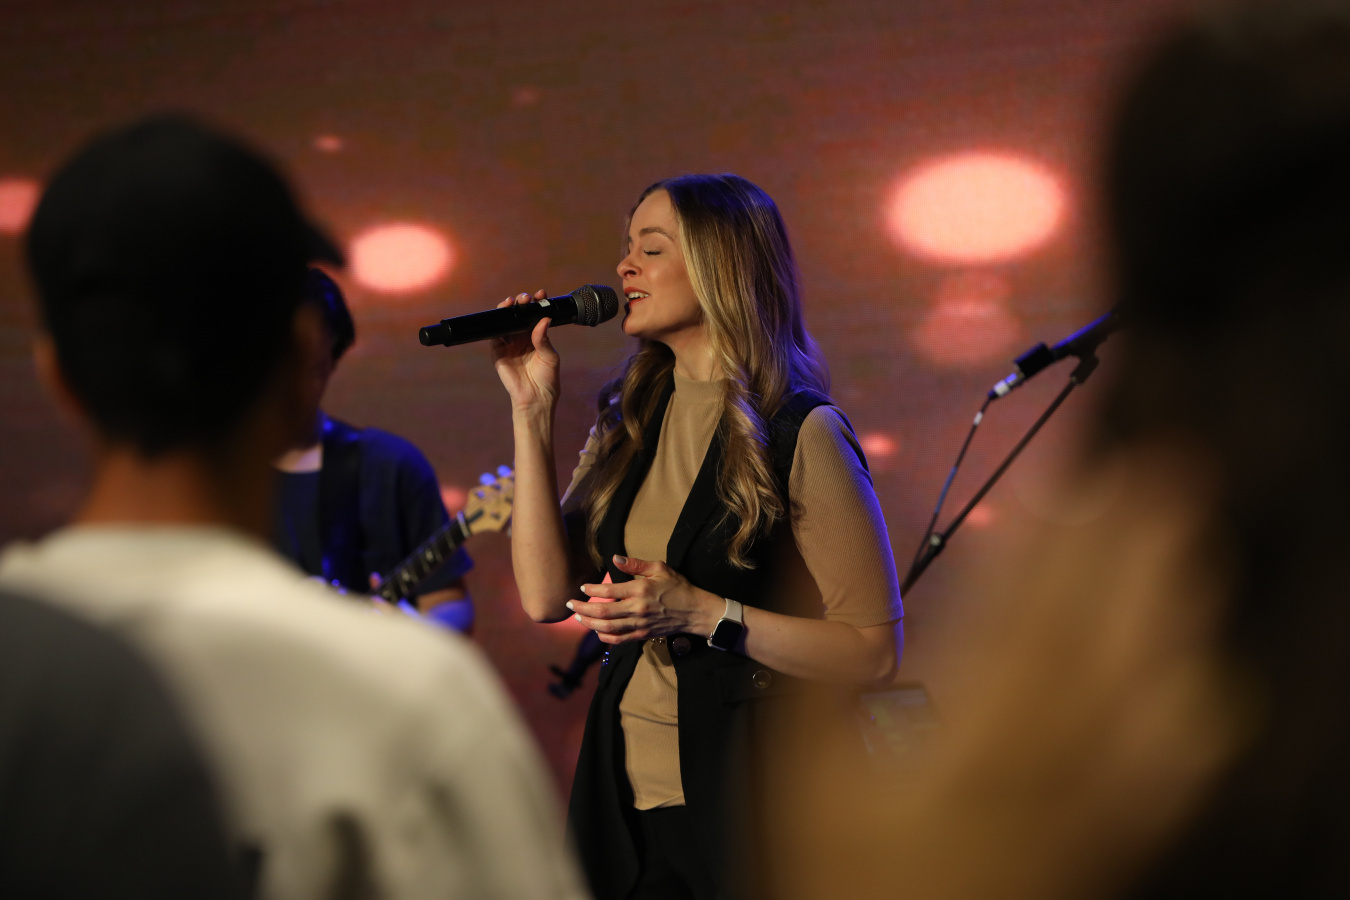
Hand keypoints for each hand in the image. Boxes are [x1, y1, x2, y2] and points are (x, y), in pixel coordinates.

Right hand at [491, 289, 559, 414]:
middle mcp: (522, 337)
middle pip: (520, 315)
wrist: (535, 397)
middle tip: (526, 299)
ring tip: (513, 302)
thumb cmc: (547, 379)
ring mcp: (509, 344)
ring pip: (506, 322)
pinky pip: (495, 335)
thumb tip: (544, 319)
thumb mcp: (550, 357)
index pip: (536, 316)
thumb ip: (544, 339)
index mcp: (537, 336)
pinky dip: (497, 324)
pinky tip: (503, 315)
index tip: (541, 294)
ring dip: (508, 310)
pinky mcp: (498, 351)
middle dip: (522, 303)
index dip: (537, 304)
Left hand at [568, 555, 723, 643]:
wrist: (694, 611)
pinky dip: (604, 637)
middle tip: (570, 604)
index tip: (582, 588)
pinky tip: (597, 631)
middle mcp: (637, 609)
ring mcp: (639, 624)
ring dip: (589, 623)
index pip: (609, 592)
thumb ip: (636, 564)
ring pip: (607, 628)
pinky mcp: (642, 634)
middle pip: (603, 612)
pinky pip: (619, 639)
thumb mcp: (660, 568)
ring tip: (578, 617)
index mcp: (640, 590)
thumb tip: (615, 558)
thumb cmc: (677, 587)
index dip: (591, 590)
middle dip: (583, 608)